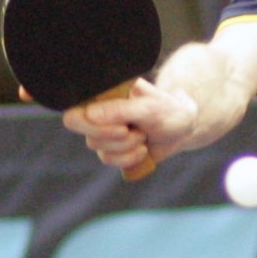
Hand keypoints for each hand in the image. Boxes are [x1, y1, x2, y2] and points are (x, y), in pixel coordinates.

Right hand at [62, 79, 198, 180]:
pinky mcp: (113, 150)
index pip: (74, 113)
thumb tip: (90, 115)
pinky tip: (143, 150)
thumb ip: (121, 110)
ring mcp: (104, 133)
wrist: (182, 127)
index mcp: (102, 96)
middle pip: (87, 136)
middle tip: (138, 132)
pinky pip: (110, 161)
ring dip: (127, 147)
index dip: (90, 126)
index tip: (122, 128)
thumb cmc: (167, 109)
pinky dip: (129, 158)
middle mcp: (98, 114)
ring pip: (100, 150)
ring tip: (144, 136)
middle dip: (117, 139)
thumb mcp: (149, 107)